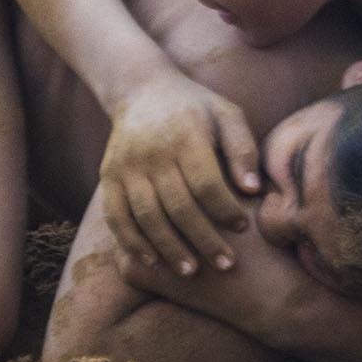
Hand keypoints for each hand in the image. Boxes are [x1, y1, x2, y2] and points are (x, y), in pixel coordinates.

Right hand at [98, 76, 259, 275]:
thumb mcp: (227, 114)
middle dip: (204, 239)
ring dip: (169, 248)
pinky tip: (152, 260)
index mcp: (185, 136)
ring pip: (147, 216)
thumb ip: (243, 149)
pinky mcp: (109, 176)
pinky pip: (116, 216)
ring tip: (191, 272)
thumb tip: (253, 189)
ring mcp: (126, 166)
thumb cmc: (196, 108)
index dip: (225, 209)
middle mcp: (152, 153)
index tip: (242, 227)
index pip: (206, 183)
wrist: (142, 90)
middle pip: (178, 206)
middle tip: (226, 265)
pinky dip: (132, 241)